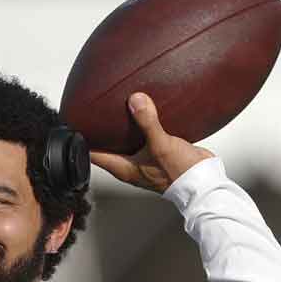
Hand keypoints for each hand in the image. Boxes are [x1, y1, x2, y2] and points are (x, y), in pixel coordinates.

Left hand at [90, 92, 214, 193]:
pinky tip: (146, 112)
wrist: (203, 181)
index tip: (77, 123)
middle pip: (108, 145)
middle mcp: (130, 165)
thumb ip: (147, 122)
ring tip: (119, 106)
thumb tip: (136, 100)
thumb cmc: (180, 173)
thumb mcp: (161, 144)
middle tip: (96, 109)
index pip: (93, 153)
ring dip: (123, 127)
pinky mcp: (158, 154)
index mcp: (123, 167)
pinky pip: (144, 137)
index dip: (83, 139)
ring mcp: (144, 160)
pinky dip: (142, 126)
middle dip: (102, 129)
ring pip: (127, 141)